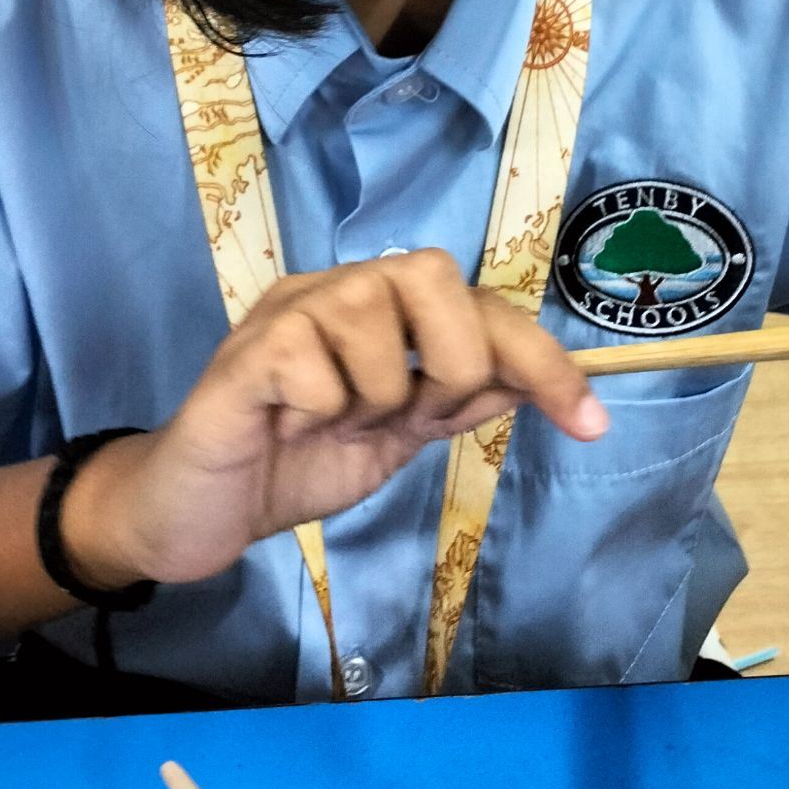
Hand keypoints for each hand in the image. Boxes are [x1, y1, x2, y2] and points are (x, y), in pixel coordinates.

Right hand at [63, 252, 605, 589]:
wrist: (198, 514)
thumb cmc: (294, 464)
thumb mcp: (398, 437)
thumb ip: (459, 400)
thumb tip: (544, 380)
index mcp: (380, 308)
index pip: (480, 305)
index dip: (541, 358)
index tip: (591, 421)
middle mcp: (336, 291)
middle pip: (431, 273)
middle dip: (448, 362)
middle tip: (410, 416)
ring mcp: (288, 312)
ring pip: (374, 321)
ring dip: (373, 397)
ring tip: (332, 424)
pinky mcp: (246, 352)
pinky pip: (316, 366)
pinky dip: (318, 410)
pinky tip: (287, 426)